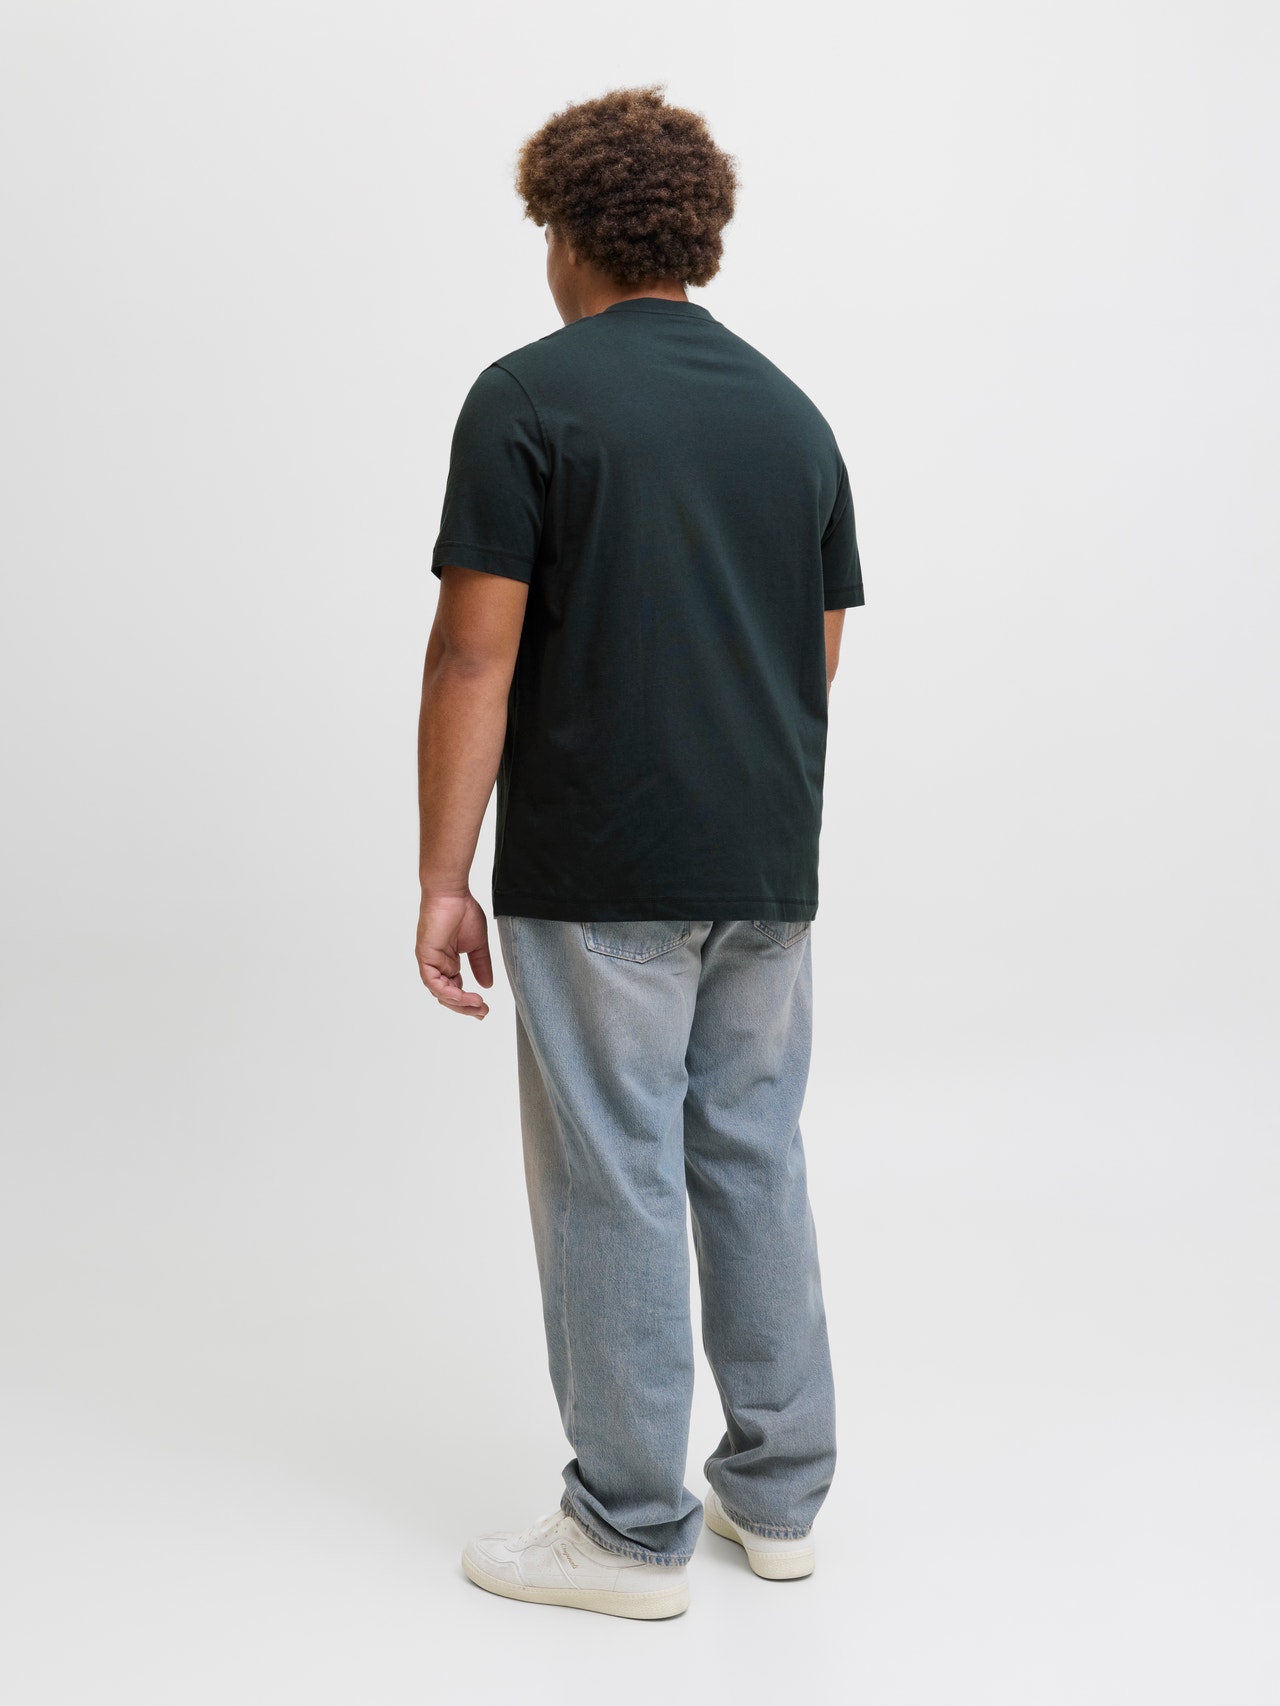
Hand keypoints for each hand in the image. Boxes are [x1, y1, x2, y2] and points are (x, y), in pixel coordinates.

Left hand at [415, 889, 493, 1018]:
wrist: (452, 893)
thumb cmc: (463, 911)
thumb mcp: (478, 945)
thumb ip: (481, 965)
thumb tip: (488, 985)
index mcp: (448, 962)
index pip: (456, 990)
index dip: (469, 1002)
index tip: (485, 1009)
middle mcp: (437, 964)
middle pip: (448, 996)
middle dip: (465, 1007)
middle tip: (483, 1013)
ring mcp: (430, 961)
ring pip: (440, 992)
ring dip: (459, 1003)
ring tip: (478, 1006)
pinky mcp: (425, 956)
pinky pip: (433, 982)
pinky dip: (448, 992)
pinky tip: (463, 996)